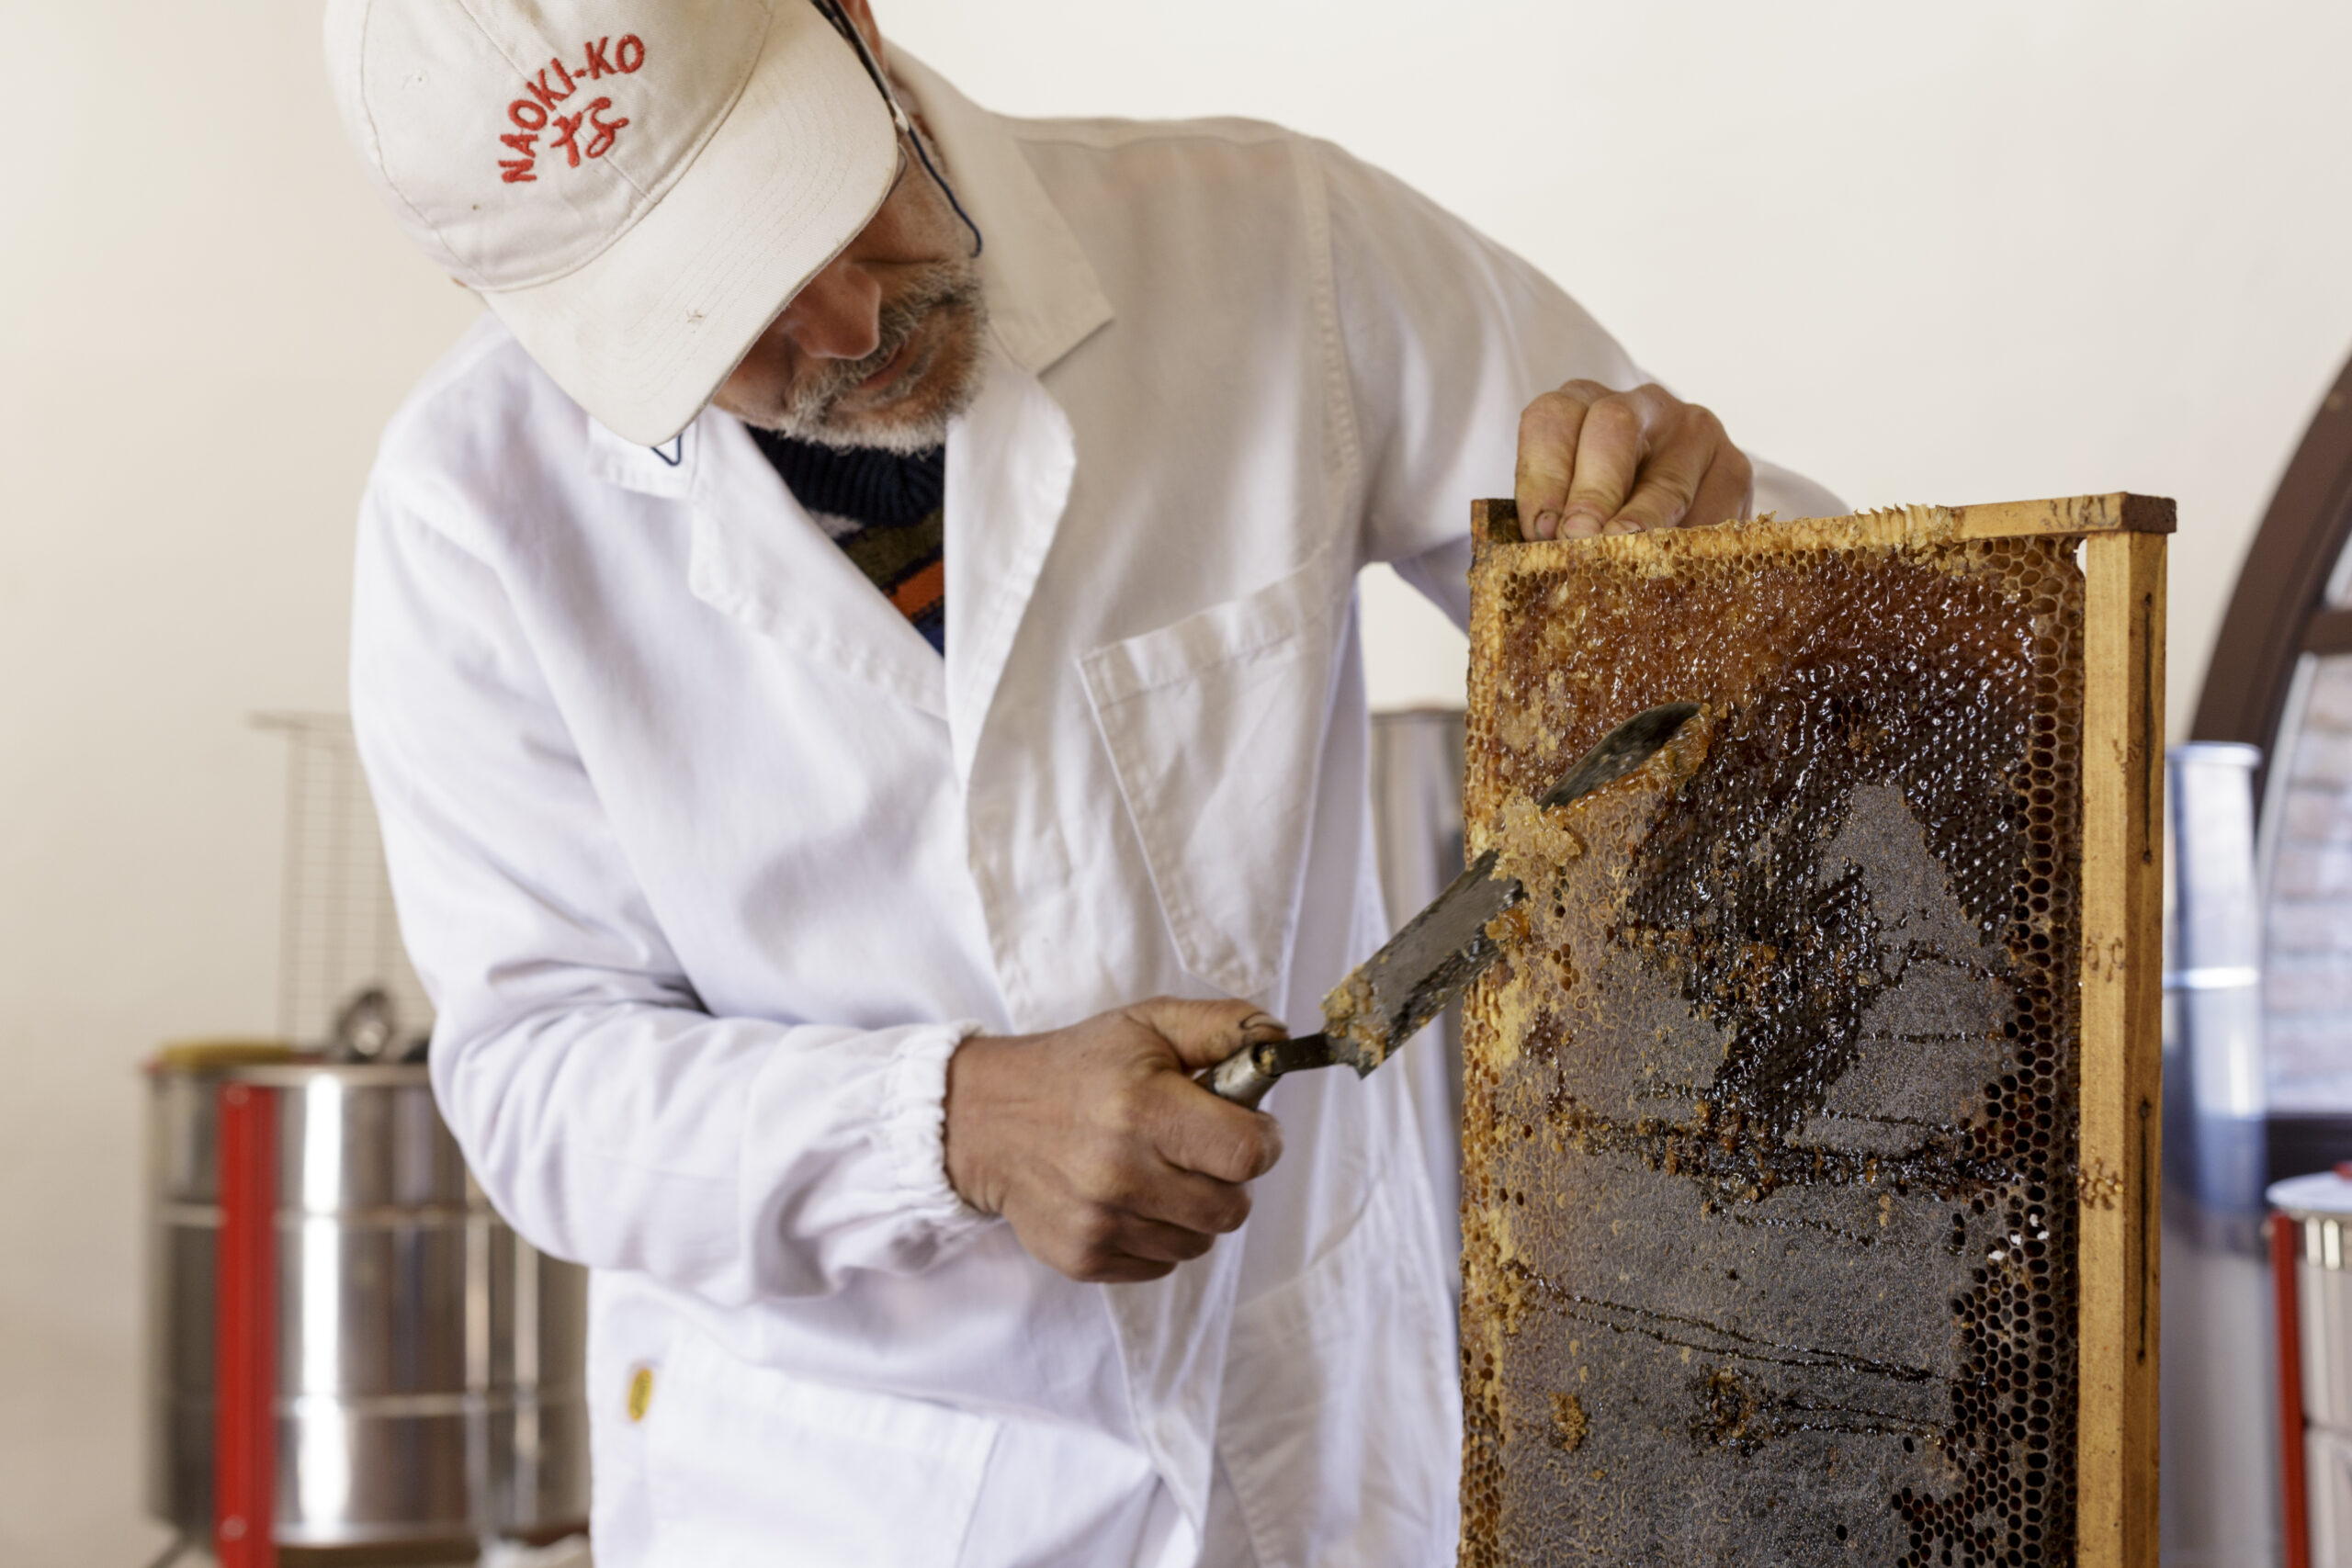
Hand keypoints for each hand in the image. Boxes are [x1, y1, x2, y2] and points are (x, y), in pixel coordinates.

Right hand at [944, 998, 1287, 1282]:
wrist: (988, 1119)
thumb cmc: (1080, 1067)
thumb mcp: (1148, 1025)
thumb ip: (1222, 1026)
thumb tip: (1280, 1038)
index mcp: (1143, 1108)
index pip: (1246, 1154)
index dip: (1262, 1141)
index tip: (1248, 1129)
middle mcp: (1120, 1171)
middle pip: (1232, 1208)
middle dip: (1229, 1179)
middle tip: (1197, 1149)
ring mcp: (1099, 1222)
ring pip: (1200, 1241)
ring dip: (1193, 1210)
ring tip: (1157, 1171)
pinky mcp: (1082, 1258)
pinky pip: (1162, 1264)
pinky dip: (1157, 1235)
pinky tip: (1128, 1198)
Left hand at [1515, 379, 1753, 539]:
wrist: (1679, 512)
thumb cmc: (1600, 513)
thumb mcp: (1566, 505)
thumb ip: (1551, 523)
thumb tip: (1540, 560)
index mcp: (1580, 404)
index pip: (1552, 420)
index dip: (1543, 477)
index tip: (1540, 530)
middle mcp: (1640, 404)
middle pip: (1612, 427)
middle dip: (1593, 490)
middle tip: (1580, 537)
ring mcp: (1694, 430)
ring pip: (1667, 477)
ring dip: (1642, 523)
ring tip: (1624, 556)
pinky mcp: (1734, 467)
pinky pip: (1714, 510)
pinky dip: (1688, 546)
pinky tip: (1670, 569)